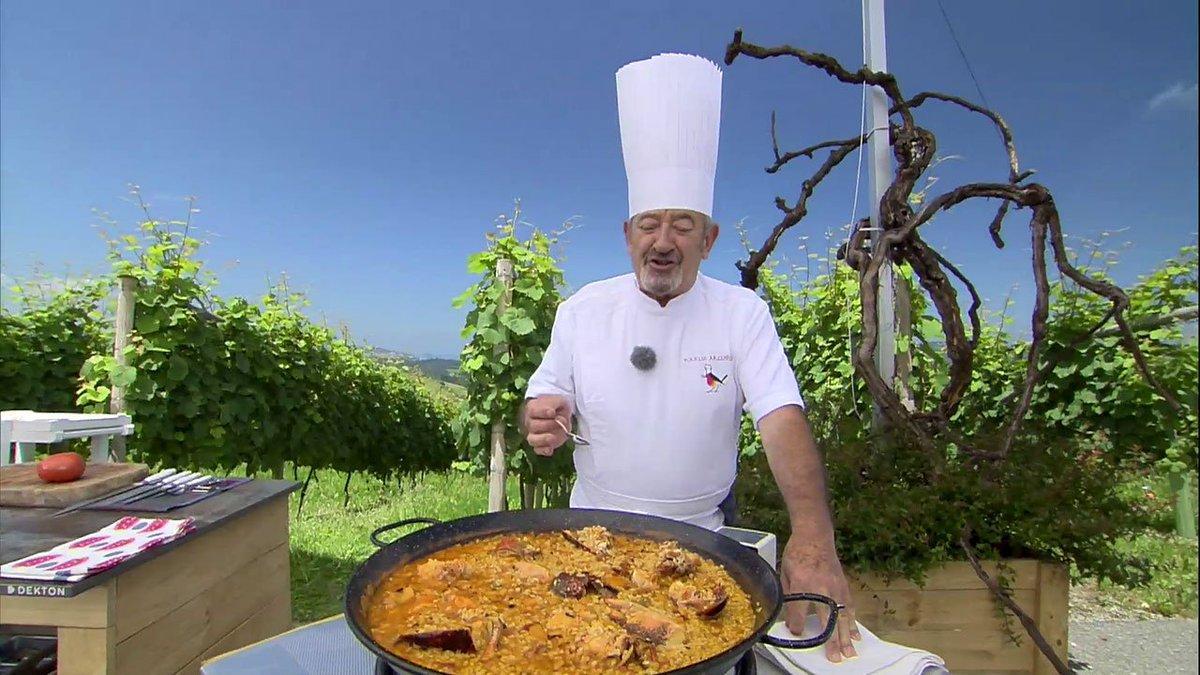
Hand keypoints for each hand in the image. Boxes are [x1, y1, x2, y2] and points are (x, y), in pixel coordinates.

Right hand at [522, 395, 571, 455]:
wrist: (561, 414)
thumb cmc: (557, 407)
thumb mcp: (558, 400)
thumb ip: (554, 404)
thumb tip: (551, 414)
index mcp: (532, 409)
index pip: (532, 411)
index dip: (543, 413)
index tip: (553, 412)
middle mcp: (530, 422)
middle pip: (533, 426)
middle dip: (549, 425)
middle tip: (561, 421)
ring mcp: (533, 434)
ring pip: (532, 440)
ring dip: (543, 439)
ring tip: (553, 437)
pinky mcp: (540, 444)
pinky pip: (538, 450)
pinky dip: (544, 450)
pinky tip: (550, 449)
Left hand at [780, 537, 860, 662]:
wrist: (814, 537)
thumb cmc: (797, 553)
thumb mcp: (784, 573)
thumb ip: (788, 595)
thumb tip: (789, 616)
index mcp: (802, 584)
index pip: (798, 612)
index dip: (796, 626)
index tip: (795, 632)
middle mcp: (821, 588)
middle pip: (826, 619)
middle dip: (830, 640)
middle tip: (834, 657)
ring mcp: (835, 588)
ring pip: (842, 617)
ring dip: (846, 636)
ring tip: (849, 653)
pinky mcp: (843, 586)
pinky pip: (850, 608)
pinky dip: (853, 622)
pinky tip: (855, 635)